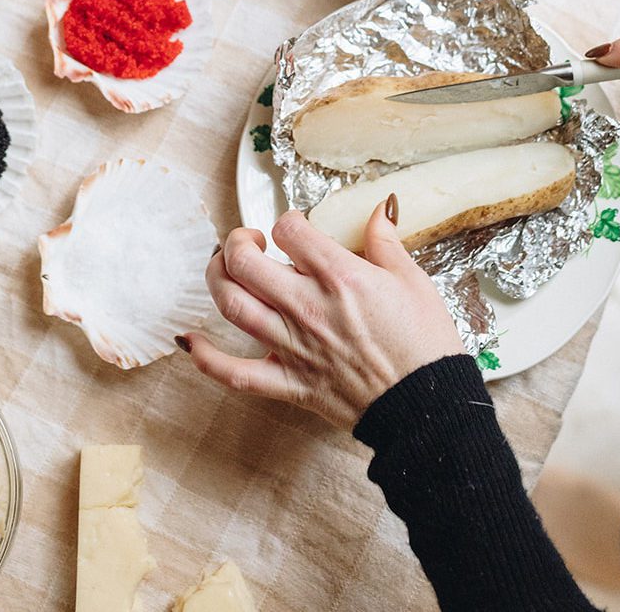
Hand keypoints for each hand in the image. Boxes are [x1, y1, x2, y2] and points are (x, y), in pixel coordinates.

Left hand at [178, 201, 463, 429]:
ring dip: (217, 279)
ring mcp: (294, 347)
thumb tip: (377, 210)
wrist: (428, 410)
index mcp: (340, 277)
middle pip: (245, 262)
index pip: (289, 230)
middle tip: (249, 241)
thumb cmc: (425, 346)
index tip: (296, 228)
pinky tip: (191, 340)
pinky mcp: (289, 384)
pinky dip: (207, 357)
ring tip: (225, 269)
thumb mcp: (413, 281)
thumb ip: (385, 241)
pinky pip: (235, 373)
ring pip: (233, 306)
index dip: (287, 220)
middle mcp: (308, 308)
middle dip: (238, 242)